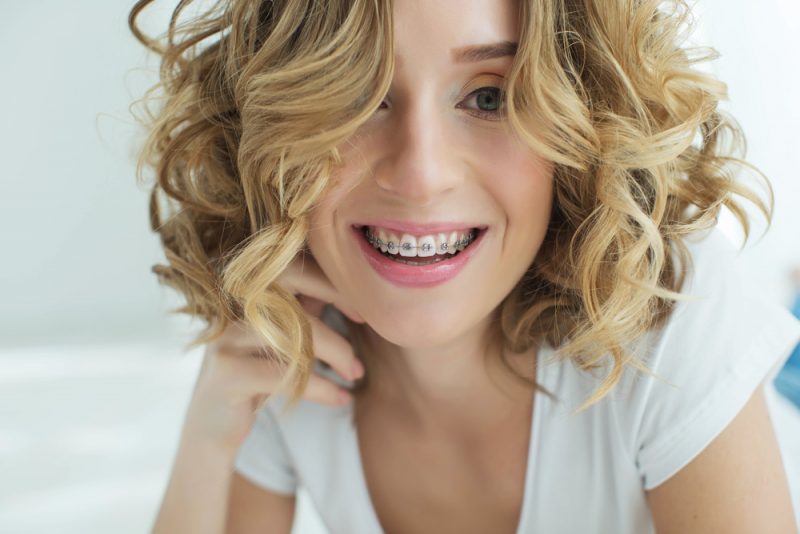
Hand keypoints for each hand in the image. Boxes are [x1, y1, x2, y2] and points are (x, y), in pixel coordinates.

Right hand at [181, 251, 365, 453]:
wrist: (213, 427)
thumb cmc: (256, 376)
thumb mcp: (283, 336)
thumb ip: (304, 308)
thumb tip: (348, 284)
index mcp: (248, 291)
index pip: (293, 268)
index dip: (332, 283)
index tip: (363, 310)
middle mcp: (233, 307)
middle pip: (294, 295)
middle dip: (336, 313)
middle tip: (362, 341)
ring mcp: (227, 338)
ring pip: (295, 335)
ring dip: (336, 354)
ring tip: (355, 374)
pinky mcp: (228, 372)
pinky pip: (286, 374)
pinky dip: (322, 388)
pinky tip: (341, 398)